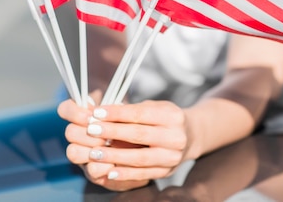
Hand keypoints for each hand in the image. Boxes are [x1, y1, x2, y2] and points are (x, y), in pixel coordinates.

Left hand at [57, 98, 190, 190]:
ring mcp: (173, 156)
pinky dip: (125, 174)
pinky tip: (109, 171)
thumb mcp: (155, 108)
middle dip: (112, 132)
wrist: (191, 136)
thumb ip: (132, 111)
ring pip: (140, 157)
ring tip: (94, 153)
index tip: (97, 113)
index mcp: (172, 116)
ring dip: (114, 156)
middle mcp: (176, 136)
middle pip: (139, 134)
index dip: (117, 113)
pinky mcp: (167, 171)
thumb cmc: (165, 119)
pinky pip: (143, 174)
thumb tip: (102, 113)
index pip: (140, 113)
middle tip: (91, 130)